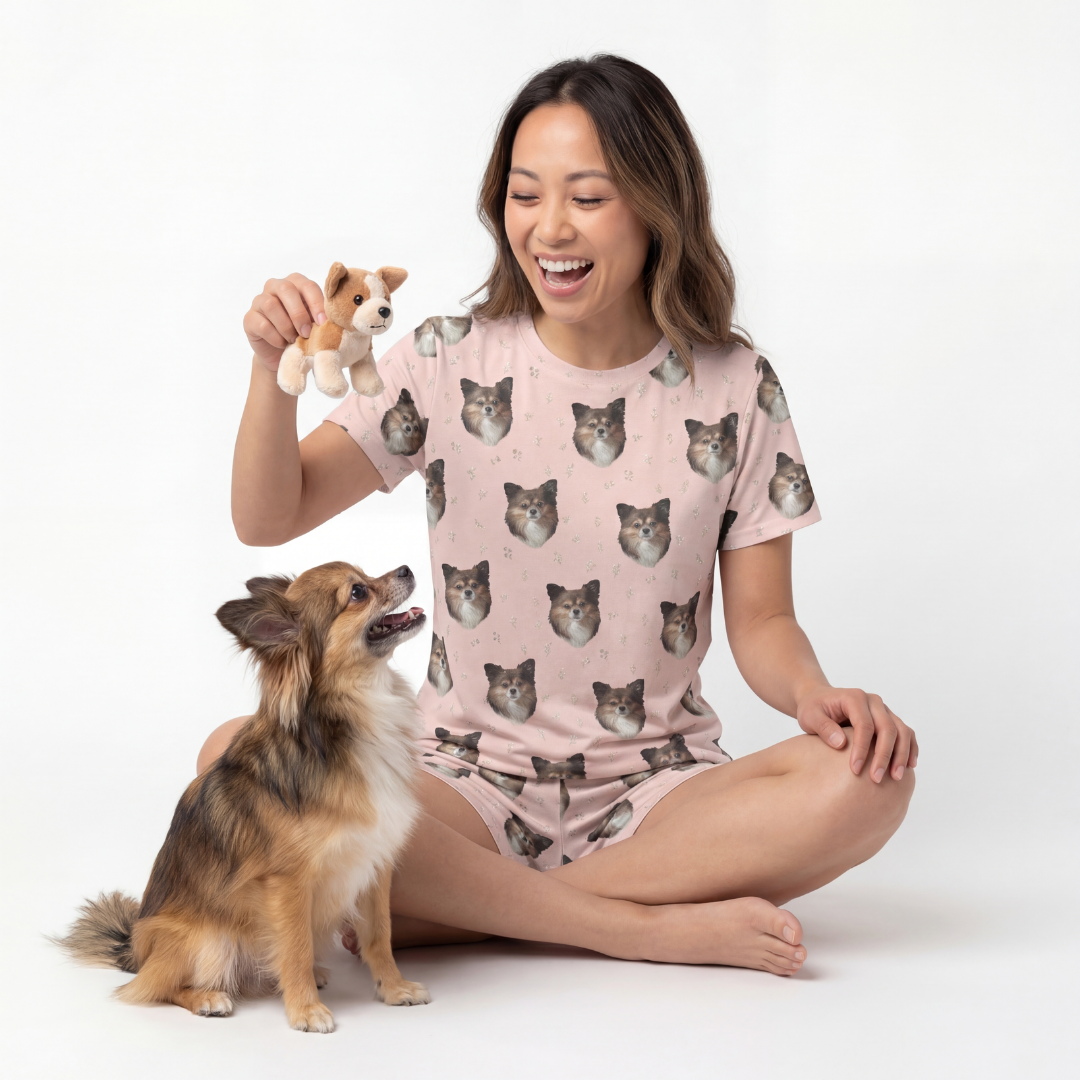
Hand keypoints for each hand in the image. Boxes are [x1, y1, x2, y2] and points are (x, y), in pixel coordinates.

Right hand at [243, 273, 326, 370]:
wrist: (283, 356)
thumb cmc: (304, 336)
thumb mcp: (316, 326)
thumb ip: (323, 318)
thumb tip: (338, 319)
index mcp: (296, 284)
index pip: (307, 285)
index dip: (316, 303)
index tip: (323, 323)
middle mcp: (275, 287)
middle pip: (285, 288)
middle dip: (299, 313)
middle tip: (307, 333)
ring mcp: (260, 301)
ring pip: (270, 305)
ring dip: (286, 326)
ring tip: (294, 340)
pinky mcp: (250, 318)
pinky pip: (261, 323)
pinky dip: (274, 336)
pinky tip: (282, 344)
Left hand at [796, 685, 916, 782]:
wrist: (820, 699)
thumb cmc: (813, 708)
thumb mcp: (809, 715)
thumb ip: (823, 727)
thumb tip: (841, 744)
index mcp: (854, 698)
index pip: (864, 725)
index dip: (862, 749)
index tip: (855, 770)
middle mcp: (873, 701)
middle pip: (887, 728)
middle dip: (884, 755)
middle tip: (876, 779)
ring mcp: (884, 710)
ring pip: (902, 731)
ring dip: (901, 755)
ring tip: (896, 777)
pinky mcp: (890, 719)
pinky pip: (906, 733)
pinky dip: (910, 748)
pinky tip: (910, 765)